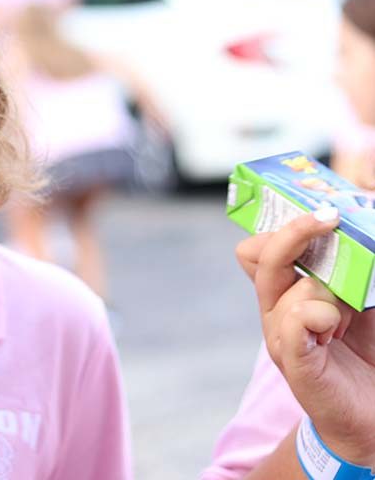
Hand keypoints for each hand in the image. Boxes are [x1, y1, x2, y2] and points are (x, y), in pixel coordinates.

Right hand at [236, 209, 374, 466]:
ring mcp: (282, 337)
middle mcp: (278, 309)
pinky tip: (333, 324)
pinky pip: (292, 328)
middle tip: (329, 215)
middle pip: (261, 256)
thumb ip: (358, 265)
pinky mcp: (297, 365)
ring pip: (289, 290)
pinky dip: (313, 316)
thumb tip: (362, 208)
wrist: (374, 417)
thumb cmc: (371, 351)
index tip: (321, 207)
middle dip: (295, 232)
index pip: (259, 246)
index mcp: (289, 289)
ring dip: (328, 288)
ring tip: (353, 311)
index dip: (282, 223)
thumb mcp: (365, 297)